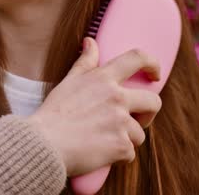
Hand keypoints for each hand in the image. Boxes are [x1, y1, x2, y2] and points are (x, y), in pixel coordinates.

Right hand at [26, 37, 161, 176]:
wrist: (43, 144)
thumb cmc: (53, 113)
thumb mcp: (68, 82)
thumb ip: (85, 62)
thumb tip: (90, 41)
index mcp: (103, 79)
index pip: (137, 58)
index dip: (152, 64)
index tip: (155, 74)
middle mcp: (116, 98)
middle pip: (153, 101)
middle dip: (148, 113)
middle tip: (136, 120)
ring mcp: (121, 122)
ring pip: (139, 133)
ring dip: (126, 139)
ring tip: (102, 141)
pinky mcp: (121, 146)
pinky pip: (129, 153)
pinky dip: (117, 156)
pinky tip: (99, 153)